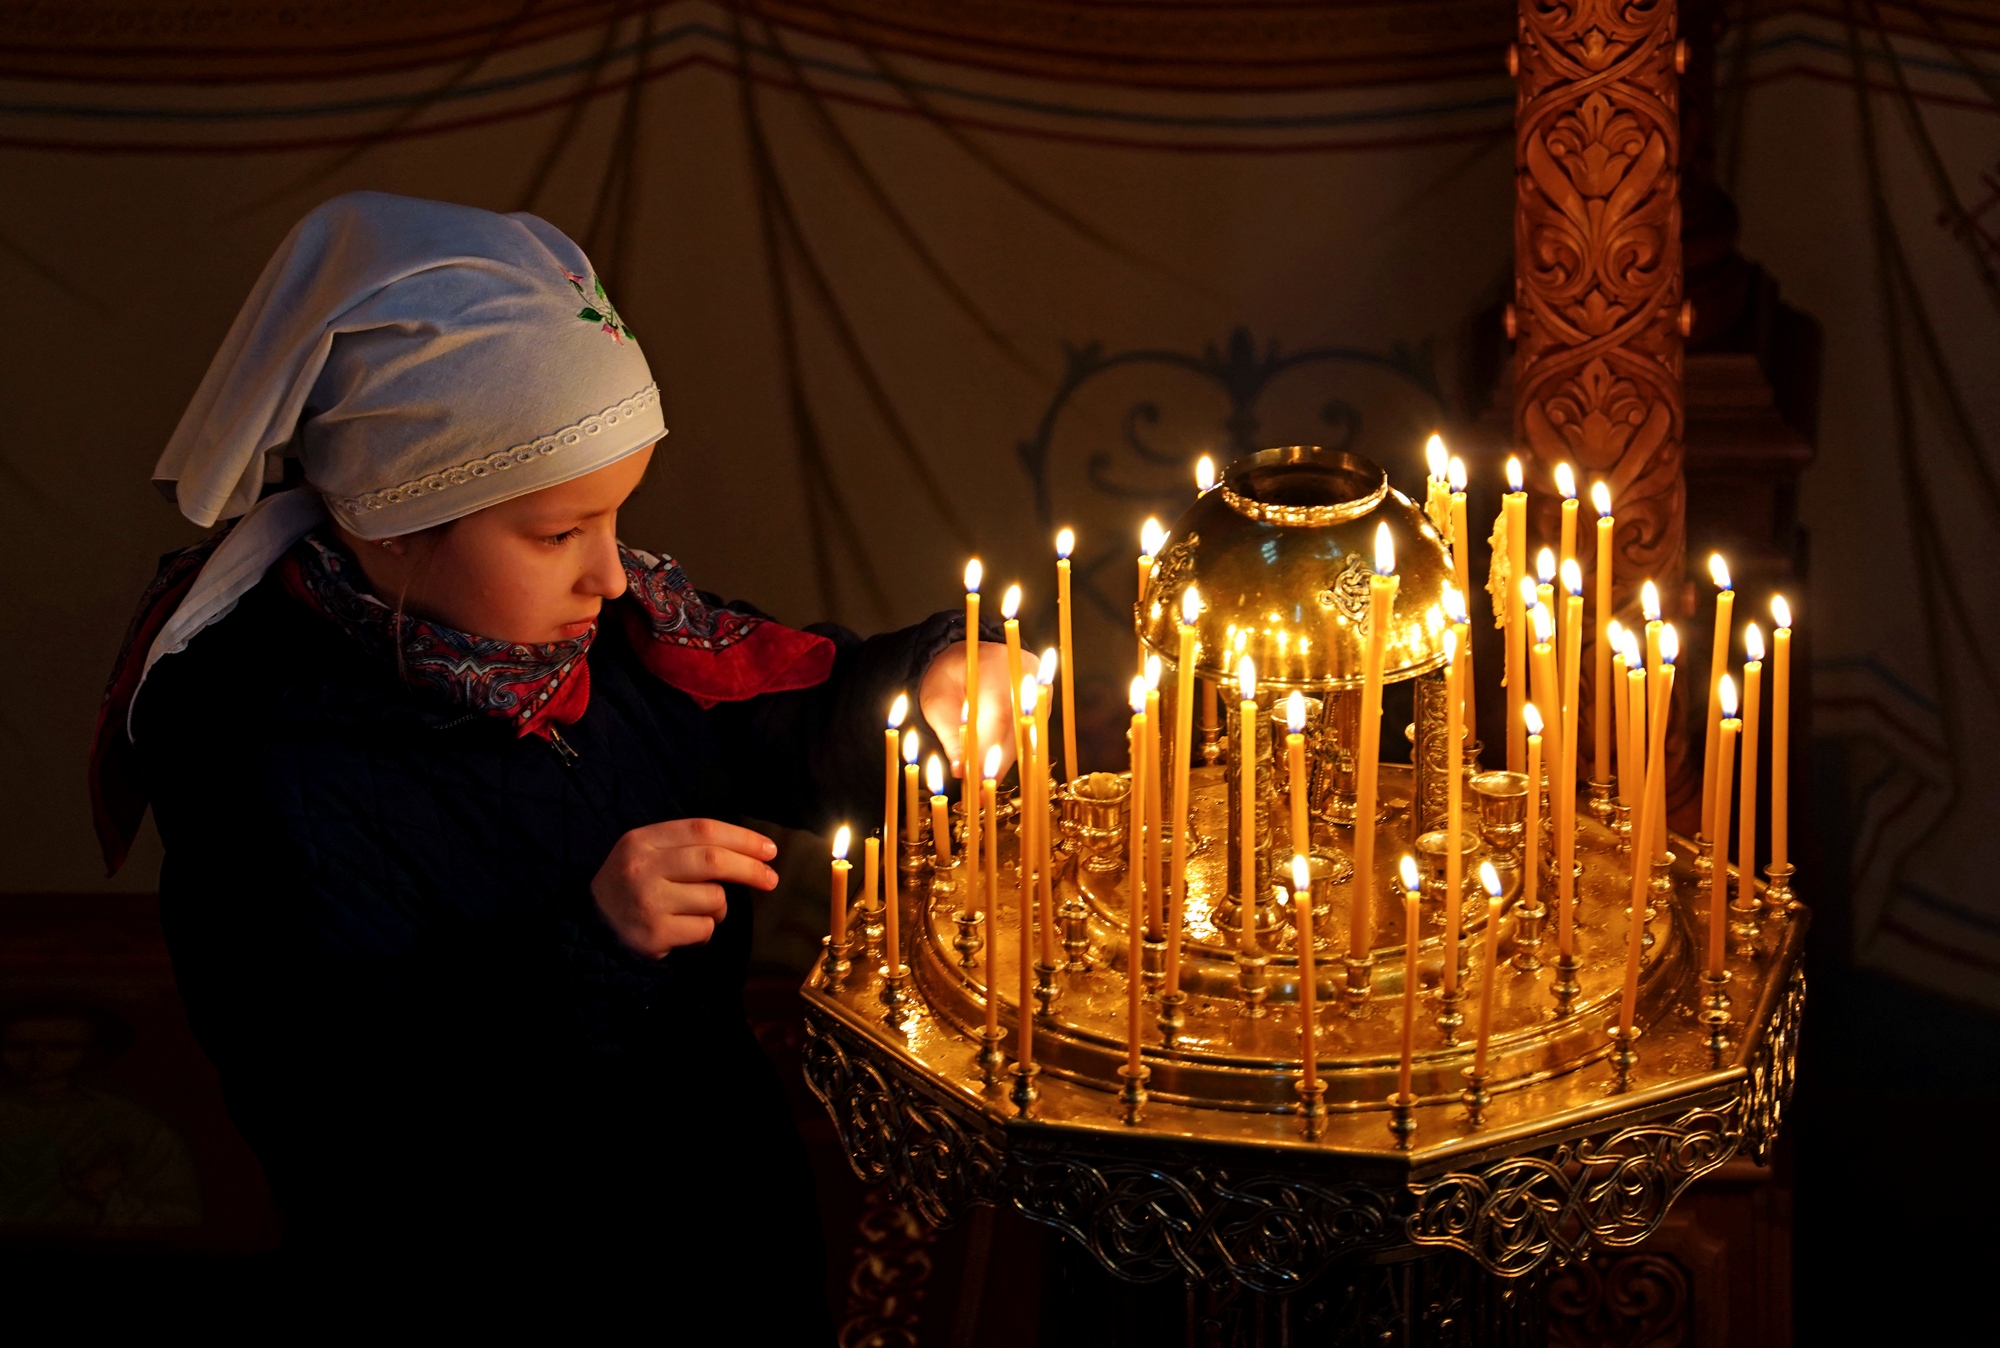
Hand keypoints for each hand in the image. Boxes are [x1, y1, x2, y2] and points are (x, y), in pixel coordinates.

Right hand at [592, 818, 778, 958]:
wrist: (592, 928)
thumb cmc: (634, 887)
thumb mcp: (648, 854)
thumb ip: (688, 848)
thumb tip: (750, 852)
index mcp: (643, 840)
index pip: (702, 829)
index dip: (741, 838)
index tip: (769, 849)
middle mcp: (643, 867)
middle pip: (712, 860)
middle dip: (750, 869)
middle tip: (772, 879)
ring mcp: (648, 901)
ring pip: (713, 898)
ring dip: (720, 908)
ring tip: (699, 911)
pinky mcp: (655, 933)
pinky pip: (704, 928)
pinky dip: (705, 931)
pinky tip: (685, 930)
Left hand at [919, 641, 1036, 780]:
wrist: (970, 657)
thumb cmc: (949, 677)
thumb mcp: (937, 700)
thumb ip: (949, 732)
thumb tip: (961, 769)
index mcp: (996, 664)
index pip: (997, 713)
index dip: (988, 750)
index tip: (975, 779)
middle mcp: (1027, 675)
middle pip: (1017, 728)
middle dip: (997, 764)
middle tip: (979, 793)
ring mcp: (1040, 691)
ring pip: (1026, 737)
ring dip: (1005, 764)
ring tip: (983, 786)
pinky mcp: (1044, 706)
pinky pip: (1030, 736)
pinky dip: (1011, 755)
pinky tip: (994, 770)